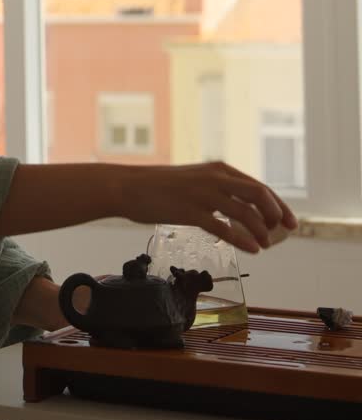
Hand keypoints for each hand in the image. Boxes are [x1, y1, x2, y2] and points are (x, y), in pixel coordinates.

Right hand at [119, 161, 297, 254]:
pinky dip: (241, 239)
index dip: (279, 204)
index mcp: (219, 169)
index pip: (258, 186)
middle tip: (286, 232)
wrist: (129, 186)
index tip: (290, 221)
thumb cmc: (162, 187)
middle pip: (258, 194)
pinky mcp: (189, 211)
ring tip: (265, 245)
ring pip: (244, 212)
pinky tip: (252, 250)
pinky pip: (223, 227)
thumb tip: (242, 209)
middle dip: (277, 214)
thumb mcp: (196, 181)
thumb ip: (218, 190)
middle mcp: (215, 178)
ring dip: (260, 231)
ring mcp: (202, 194)